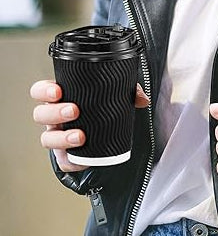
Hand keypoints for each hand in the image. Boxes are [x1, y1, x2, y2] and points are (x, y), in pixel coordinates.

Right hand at [31, 80, 149, 172]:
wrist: (106, 135)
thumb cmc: (103, 108)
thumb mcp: (115, 95)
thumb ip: (129, 92)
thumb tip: (142, 99)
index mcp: (61, 98)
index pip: (41, 91)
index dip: (44, 91)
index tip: (58, 91)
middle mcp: (55, 118)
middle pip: (41, 115)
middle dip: (54, 113)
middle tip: (74, 110)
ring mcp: (58, 137)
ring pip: (47, 139)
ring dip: (61, 138)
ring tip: (80, 136)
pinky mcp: (66, 156)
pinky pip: (64, 162)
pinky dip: (72, 162)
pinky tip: (82, 159)